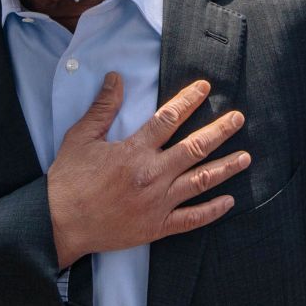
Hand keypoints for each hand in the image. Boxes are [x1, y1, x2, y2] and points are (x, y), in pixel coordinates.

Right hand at [47, 72, 250, 268]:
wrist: (60, 224)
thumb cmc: (69, 180)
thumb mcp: (81, 137)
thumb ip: (103, 108)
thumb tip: (116, 78)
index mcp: (134, 151)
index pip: (169, 119)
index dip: (189, 101)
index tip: (205, 88)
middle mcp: (152, 175)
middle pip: (194, 148)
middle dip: (219, 131)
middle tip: (238, 119)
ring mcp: (157, 203)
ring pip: (200, 182)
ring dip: (225, 168)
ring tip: (245, 157)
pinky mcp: (156, 227)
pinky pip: (191, 219)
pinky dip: (212, 211)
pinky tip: (229, 201)